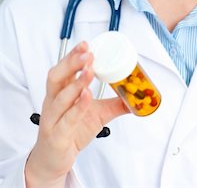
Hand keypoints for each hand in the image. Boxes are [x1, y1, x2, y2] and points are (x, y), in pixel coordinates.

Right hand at [25, 41, 128, 187]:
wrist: (54, 160)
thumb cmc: (70, 132)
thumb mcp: (96, 114)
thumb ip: (115, 104)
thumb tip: (135, 96)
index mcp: (60, 92)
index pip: (63, 69)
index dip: (72, 55)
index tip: (85, 44)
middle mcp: (53, 102)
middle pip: (56, 77)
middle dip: (71, 63)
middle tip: (88, 54)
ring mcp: (53, 119)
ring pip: (60, 97)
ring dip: (75, 82)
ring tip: (89, 71)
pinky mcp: (57, 135)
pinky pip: (66, 119)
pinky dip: (77, 106)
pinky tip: (87, 96)